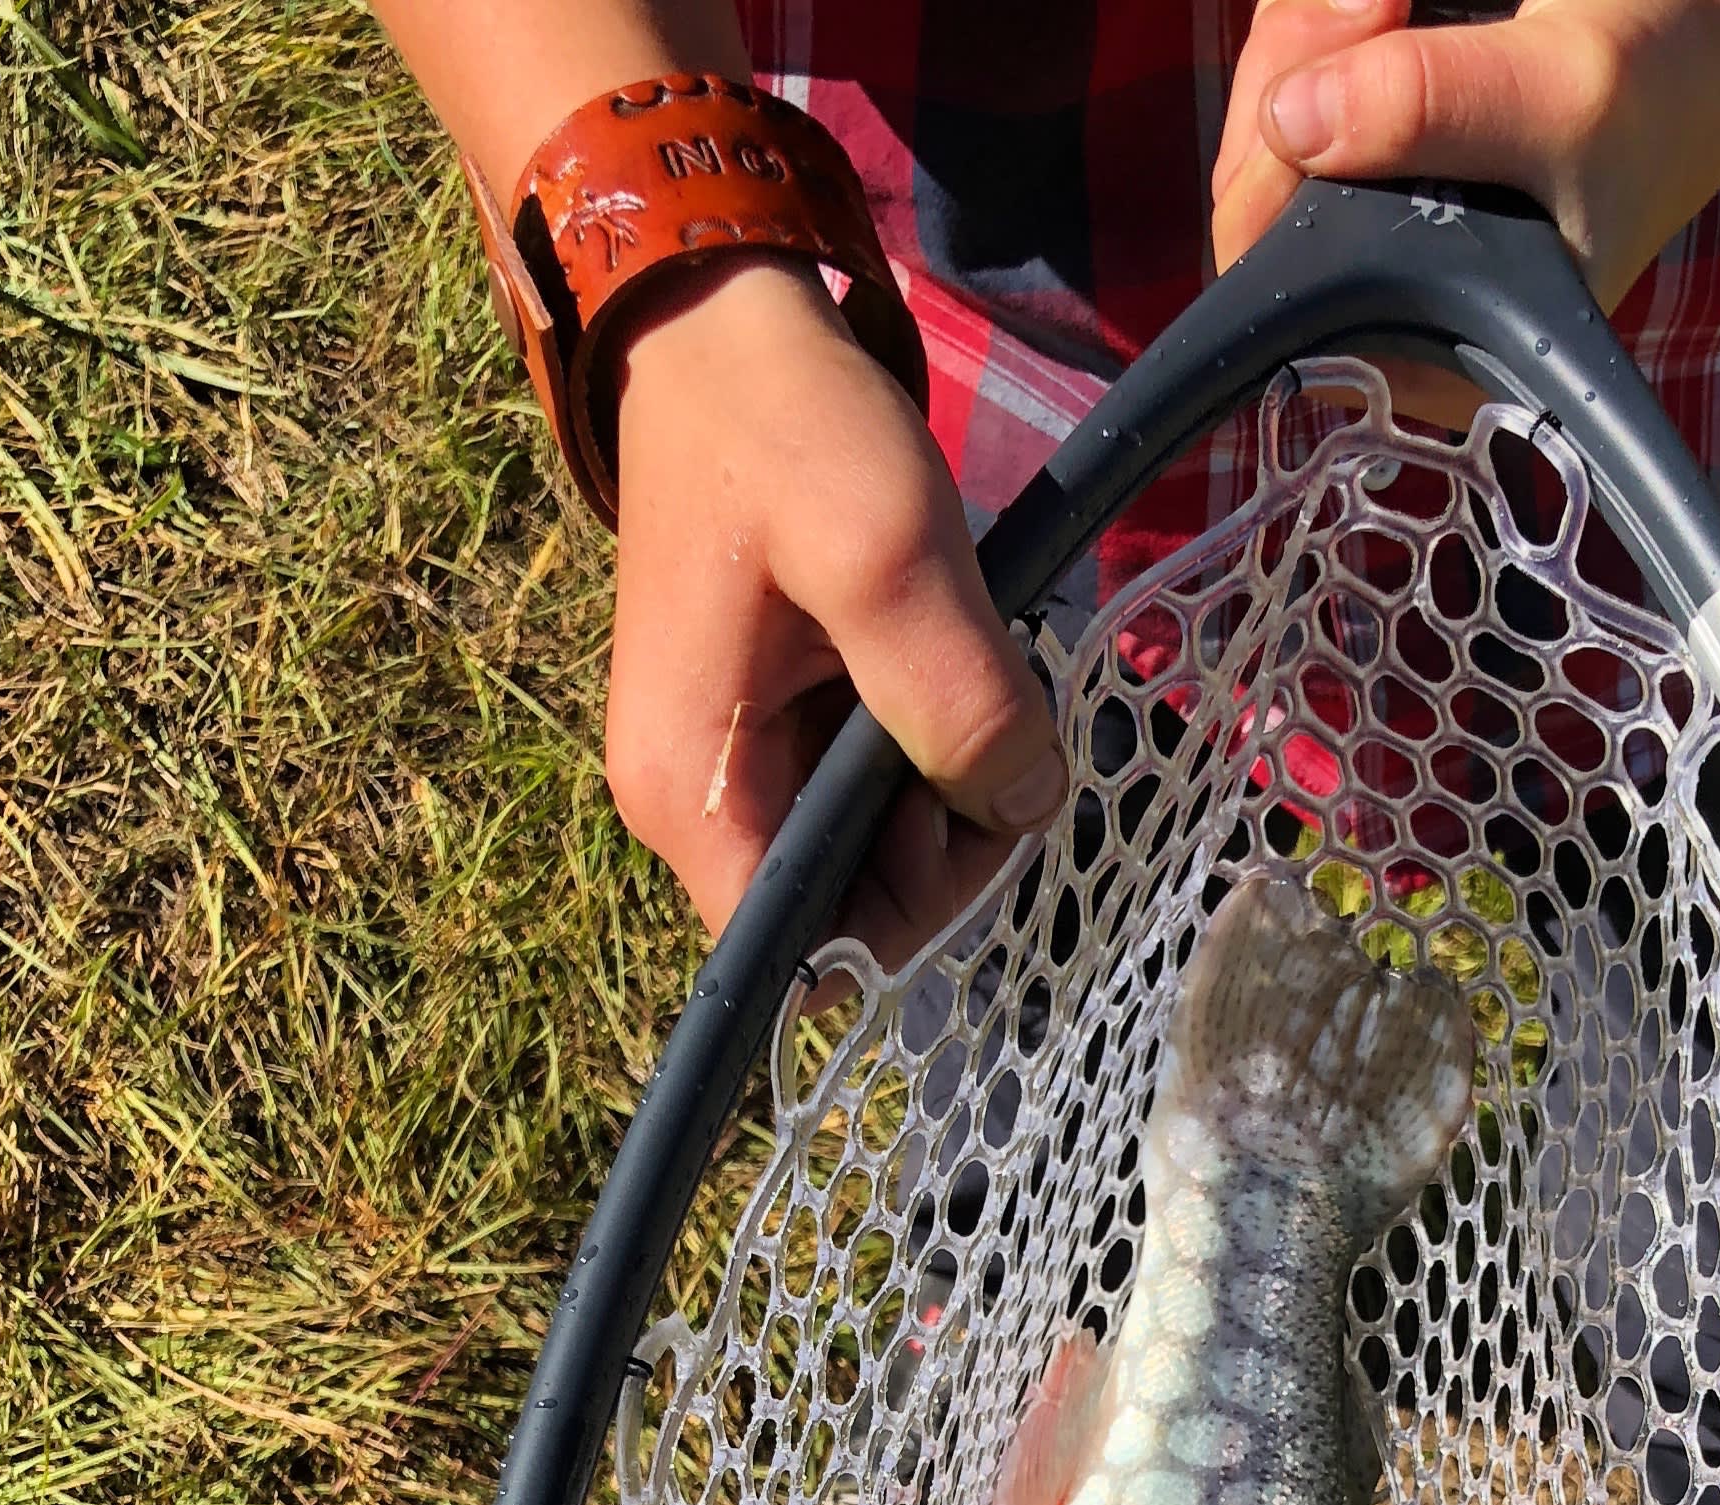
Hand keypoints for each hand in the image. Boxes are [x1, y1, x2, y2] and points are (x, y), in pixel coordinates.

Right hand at [605, 254, 1066, 947]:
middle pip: (850, 920)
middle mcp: (698, 805)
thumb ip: (960, 698)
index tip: (966, 806)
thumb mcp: (888, 551)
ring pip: (869, 859)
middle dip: (945, 851)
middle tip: (998, 726)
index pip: (807, 962)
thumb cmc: (784, 429)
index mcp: (694, 795)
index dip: (910, 918)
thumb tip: (1025, 804)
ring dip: (948, 796)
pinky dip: (928, 754)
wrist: (719, 328)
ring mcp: (734, 768)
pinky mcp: (774, 728)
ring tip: (974, 677)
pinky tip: (948, 670)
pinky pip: (867, 795)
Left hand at [1213, 0, 1719, 310]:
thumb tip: (1296, 123)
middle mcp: (1409, 297)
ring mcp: (1390, 215)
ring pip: (1272, 117)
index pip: (1290, 301)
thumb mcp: (1563, 88)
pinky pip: (1302, 69)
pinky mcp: (1384, 138)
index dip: (1274, 180)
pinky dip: (1328, 16)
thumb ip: (1435, 109)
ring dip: (1315, 26)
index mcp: (1456, 347)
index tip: (1348, 60)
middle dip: (1298, 70)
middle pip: (1257, 194)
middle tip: (1377, 1)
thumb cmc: (1672, 69)